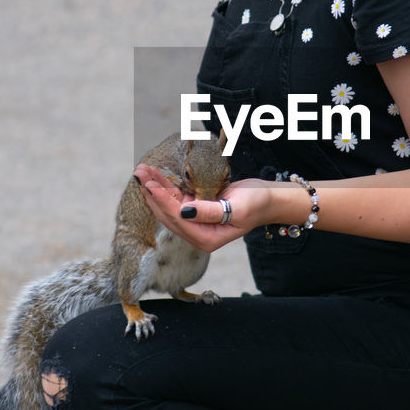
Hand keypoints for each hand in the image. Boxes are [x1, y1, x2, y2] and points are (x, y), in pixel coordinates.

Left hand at [134, 163, 271, 252]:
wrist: (269, 199)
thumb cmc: (257, 204)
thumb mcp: (236, 209)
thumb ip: (209, 212)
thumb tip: (183, 211)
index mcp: (206, 239)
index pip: (178, 219)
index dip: (162, 200)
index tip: (150, 183)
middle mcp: (198, 233)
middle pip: (167, 213)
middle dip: (152, 192)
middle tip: (139, 172)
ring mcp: (196, 221)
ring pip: (169, 205)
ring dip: (155, 187)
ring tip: (142, 170)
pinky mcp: (197, 209)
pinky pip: (177, 198)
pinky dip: (166, 186)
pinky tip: (155, 175)